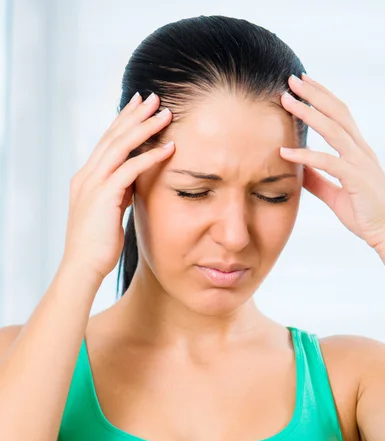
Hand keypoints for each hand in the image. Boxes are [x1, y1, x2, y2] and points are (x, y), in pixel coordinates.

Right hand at [62, 92, 175, 280]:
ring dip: (145, 128)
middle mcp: (86, 176)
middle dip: (134, 114)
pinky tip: (169, 147)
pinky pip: (130, 169)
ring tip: (165, 113)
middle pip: (112, 136)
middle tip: (154, 97)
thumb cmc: (98, 246)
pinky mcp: (104, 196)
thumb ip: (118, 194)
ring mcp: (93, 184)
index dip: (123, 122)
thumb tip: (132, 184)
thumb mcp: (109, 213)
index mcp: (86, 178)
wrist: (83, 268)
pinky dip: (151, 156)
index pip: (106, 142)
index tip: (138, 106)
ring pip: (120, 146)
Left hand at [279, 73, 384, 250]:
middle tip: (291, 78)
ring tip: (286, 100)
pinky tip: (284, 151)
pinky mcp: (357, 179)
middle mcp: (361, 151)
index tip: (303, 83)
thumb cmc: (367, 215)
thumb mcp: (336, 195)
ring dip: (308, 113)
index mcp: (358, 152)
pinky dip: (305, 155)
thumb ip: (319, 180)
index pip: (340, 115)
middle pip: (337, 113)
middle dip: (314, 94)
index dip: (322, 97)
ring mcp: (361, 163)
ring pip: (333, 130)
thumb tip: (300, 170)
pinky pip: (328, 162)